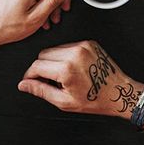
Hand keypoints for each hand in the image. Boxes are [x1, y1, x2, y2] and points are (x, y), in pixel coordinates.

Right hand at [18, 41, 143, 118]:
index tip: (30, 80)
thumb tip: (25, 85)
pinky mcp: (89, 43)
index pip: (36, 66)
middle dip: (41, 67)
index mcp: (67, 68)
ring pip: (55, 49)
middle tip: (50, 80)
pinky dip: (65, 55)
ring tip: (63, 75)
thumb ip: (41, 90)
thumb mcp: (64, 101)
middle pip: (43, 54)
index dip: (30, 75)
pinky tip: (72, 67)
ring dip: (53, 61)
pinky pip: (68, 46)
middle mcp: (74, 53)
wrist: (118, 92)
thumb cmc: (95, 99)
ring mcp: (83, 46)